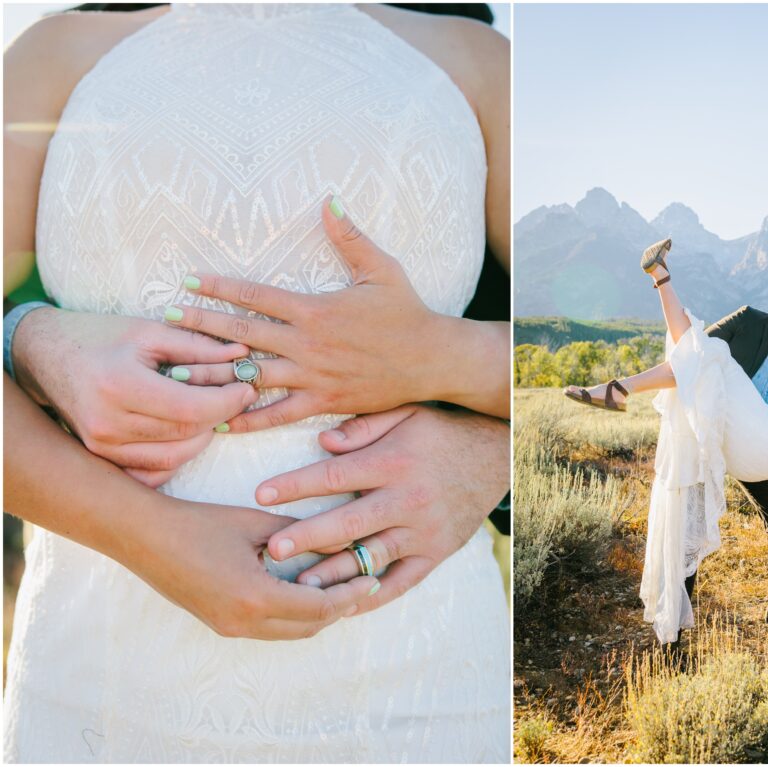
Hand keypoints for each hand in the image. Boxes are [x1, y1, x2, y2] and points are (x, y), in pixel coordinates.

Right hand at [12, 307, 256, 486]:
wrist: (45, 354)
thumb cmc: (99, 336)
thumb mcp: (149, 331)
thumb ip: (198, 346)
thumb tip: (243, 353)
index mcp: (120, 385)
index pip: (191, 409)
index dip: (227, 402)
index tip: (248, 388)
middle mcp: (107, 422)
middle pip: (186, 433)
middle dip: (220, 416)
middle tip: (237, 398)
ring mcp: (101, 446)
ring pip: (174, 456)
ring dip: (203, 436)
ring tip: (212, 411)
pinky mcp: (101, 457)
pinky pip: (152, 472)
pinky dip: (177, 456)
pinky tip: (187, 433)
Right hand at [126, 499, 379, 639]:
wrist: (142, 536)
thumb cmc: (198, 523)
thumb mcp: (257, 524)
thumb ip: (302, 534)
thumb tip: (344, 540)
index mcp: (255, 597)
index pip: (319, 608)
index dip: (350, 595)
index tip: (372, 579)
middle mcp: (243, 622)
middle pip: (309, 627)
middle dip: (340, 608)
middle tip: (363, 584)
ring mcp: (228, 627)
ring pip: (289, 632)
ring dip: (317, 614)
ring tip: (340, 587)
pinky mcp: (220, 623)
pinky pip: (269, 628)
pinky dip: (294, 615)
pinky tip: (304, 589)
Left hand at [164, 195, 508, 430]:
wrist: (433, 360)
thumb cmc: (408, 312)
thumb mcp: (382, 269)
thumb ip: (350, 236)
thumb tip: (329, 198)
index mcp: (316, 310)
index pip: (257, 295)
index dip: (219, 286)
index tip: (188, 281)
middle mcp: (308, 345)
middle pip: (243, 335)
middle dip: (202, 326)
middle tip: (166, 322)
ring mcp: (313, 377)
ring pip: (252, 376)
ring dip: (214, 373)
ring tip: (178, 373)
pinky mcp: (323, 403)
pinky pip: (278, 414)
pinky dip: (247, 418)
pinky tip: (219, 420)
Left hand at [255, 404, 508, 613]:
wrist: (497, 456)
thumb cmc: (442, 431)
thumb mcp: (407, 413)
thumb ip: (364, 426)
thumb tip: (323, 444)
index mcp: (394, 463)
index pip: (335, 476)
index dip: (296, 485)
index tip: (261, 494)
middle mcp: (407, 499)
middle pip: (348, 523)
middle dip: (307, 537)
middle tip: (272, 550)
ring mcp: (423, 531)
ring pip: (372, 557)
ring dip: (334, 573)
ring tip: (299, 585)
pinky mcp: (436, 553)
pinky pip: (402, 581)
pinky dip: (373, 596)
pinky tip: (344, 605)